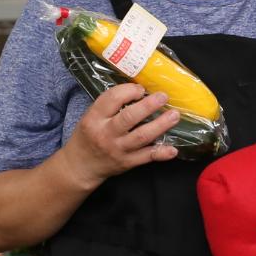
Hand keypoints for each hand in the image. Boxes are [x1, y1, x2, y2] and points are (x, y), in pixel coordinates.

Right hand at [62, 82, 179, 187]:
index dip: (128, 90)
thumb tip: (138, 90)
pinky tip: (173, 149)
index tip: (141, 89)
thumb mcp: (90, 117)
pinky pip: (147, 157)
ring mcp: (118, 149)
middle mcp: (106, 133)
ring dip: (160, 125)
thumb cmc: (88, 136)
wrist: (81, 166)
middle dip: (148, 106)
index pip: (111, 99)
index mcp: (94, 118)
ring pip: (141, 136)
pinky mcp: (127, 162)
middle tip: (163, 97)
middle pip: (129, 117)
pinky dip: (161, 153)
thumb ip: (110, 106)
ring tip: (174, 116)